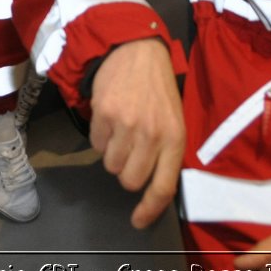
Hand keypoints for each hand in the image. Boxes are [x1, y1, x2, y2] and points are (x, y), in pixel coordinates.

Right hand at [90, 38, 184, 228]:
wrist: (135, 49)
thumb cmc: (158, 89)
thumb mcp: (174, 119)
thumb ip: (166, 151)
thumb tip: (151, 185)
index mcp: (175, 138)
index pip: (162, 187)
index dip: (148, 210)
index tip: (138, 221)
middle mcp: (151, 134)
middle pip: (130, 180)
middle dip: (126, 172)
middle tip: (129, 154)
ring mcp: (126, 124)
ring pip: (110, 165)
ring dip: (112, 154)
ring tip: (120, 130)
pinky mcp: (104, 113)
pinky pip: (95, 144)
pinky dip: (100, 137)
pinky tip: (109, 118)